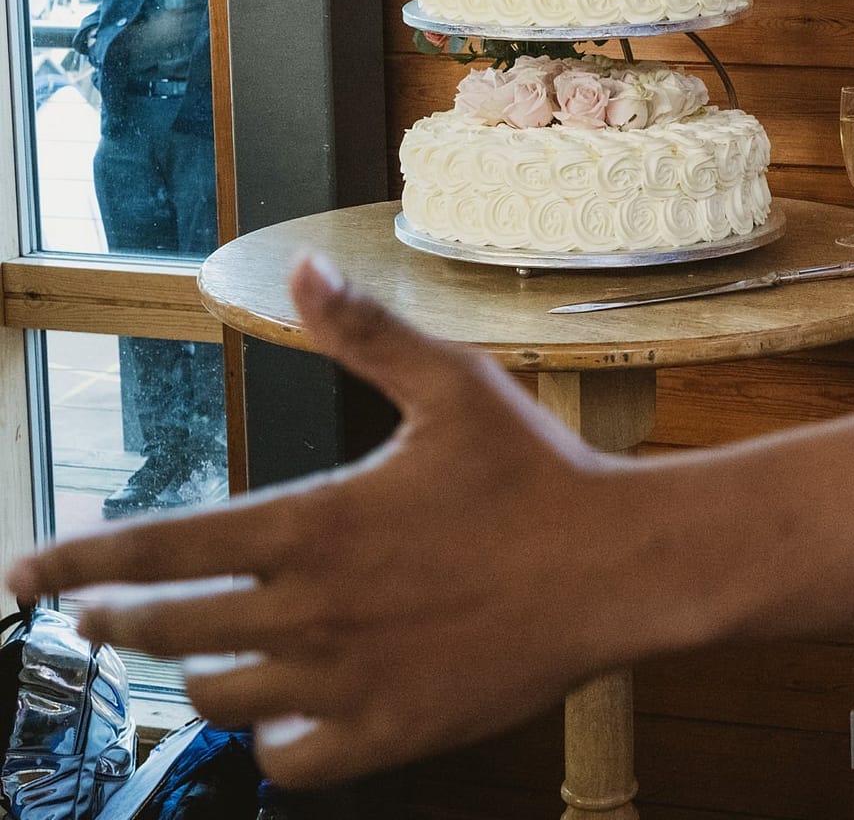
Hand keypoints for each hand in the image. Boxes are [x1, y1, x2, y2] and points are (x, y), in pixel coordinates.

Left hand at [4, 257, 630, 786]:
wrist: (618, 568)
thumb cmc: (539, 473)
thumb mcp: (454, 384)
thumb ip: (365, 333)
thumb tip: (305, 269)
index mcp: (313, 523)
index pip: (155, 548)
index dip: (75, 560)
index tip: (24, 572)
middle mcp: (312, 607)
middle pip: (165, 631)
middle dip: (114, 622)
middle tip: (97, 616)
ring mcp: (347, 678)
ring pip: (217, 699)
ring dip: (193, 676)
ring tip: (197, 657)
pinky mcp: (390, 731)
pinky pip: (289, 759)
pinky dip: (270, 741)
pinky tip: (281, 715)